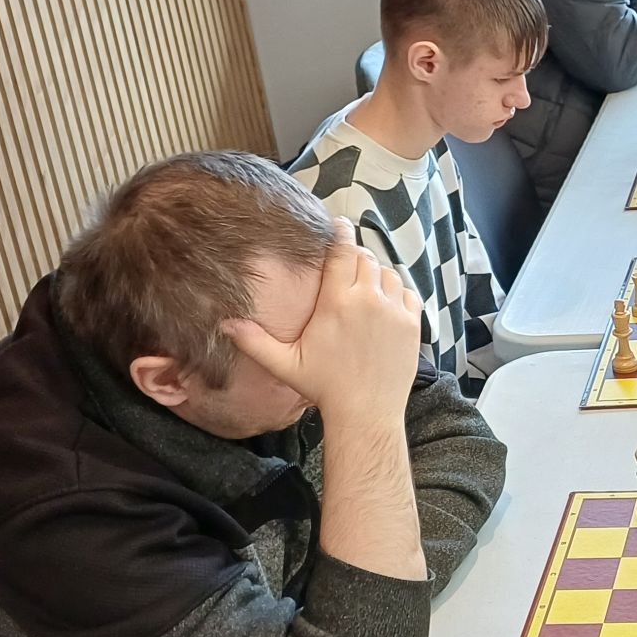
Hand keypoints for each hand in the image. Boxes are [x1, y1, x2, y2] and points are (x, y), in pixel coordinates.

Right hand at [223, 219, 423, 427]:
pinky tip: (385, 300)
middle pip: (364, 258)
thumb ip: (255, 341)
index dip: (339, 233)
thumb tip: (224, 324)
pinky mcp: (411, 324)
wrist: (367, 412)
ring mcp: (393, 311)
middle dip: (355, 255)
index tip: (338, 224)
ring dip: (376, 273)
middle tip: (346, 261)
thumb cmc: (325, 388)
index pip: (341, 252)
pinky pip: (407, 292)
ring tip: (364, 283)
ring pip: (387, 272)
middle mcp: (368, 300)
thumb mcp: (285, 364)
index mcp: (337, 302)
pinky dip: (397, 291)